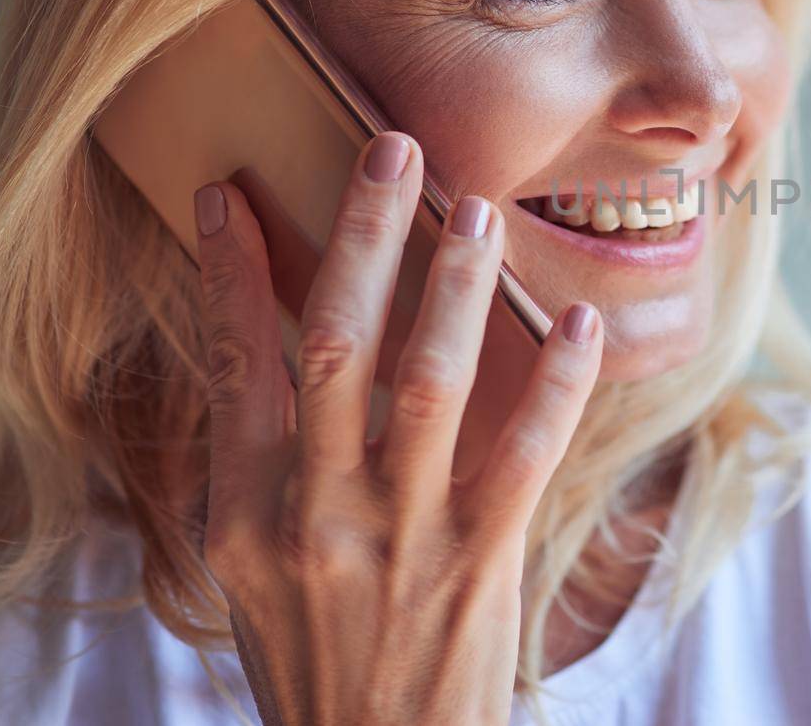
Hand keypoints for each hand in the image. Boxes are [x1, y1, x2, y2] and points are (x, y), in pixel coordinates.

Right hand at [191, 131, 601, 724]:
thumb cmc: (316, 659)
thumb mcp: (252, 571)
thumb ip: (264, 472)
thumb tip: (274, 361)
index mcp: (246, 512)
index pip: (234, 363)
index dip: (231, 271)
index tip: (232, 192)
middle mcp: (315, 513)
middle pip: (334, 344)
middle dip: (363, 238)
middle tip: (393, 151)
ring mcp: (402, 536)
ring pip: (429, 381)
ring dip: (453, 285)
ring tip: (477, 209)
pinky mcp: (482, 562)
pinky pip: (526, 451)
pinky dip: (555, 381)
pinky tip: (579, 322)